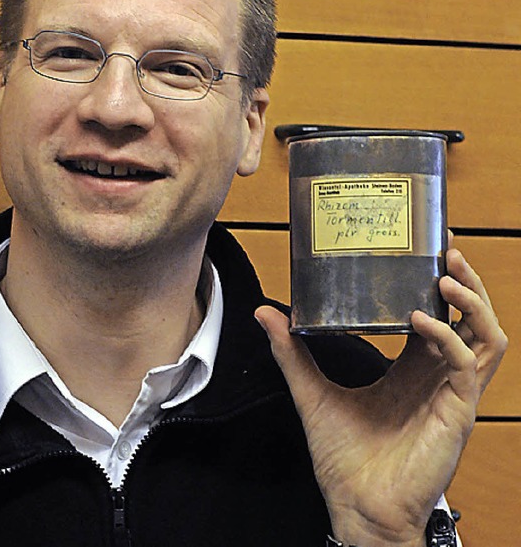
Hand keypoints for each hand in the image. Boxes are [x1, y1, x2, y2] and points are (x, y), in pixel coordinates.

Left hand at [255, 245, 506, 546]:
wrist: (356, 506)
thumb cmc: (342, 456)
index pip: (436, 313)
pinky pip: (466, 366)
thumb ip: (290, 351)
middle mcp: (438, 374)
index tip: (428, 244)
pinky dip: (446, 338)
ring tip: (445, 273)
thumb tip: (265, 312)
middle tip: (448, 245)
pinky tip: (420, 320)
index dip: (437, 280)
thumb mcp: (311, 390)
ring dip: (471, 302)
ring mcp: (451, 393)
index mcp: (412, 366)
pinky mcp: (456, 413)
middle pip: (470, 318)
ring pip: (485, 337)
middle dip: (465, 280)